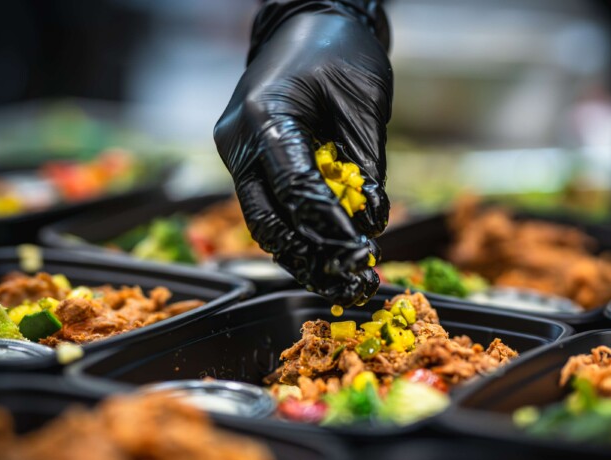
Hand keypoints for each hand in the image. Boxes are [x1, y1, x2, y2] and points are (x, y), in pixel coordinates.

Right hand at [214, 6, 391, 305]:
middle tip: (350, 282)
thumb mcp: (364, 103)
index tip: (361, 254)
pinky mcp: (248, 160)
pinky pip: (269, 207)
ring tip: (341, 281)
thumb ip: (365, 166)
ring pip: (264, 223)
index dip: (330, 228)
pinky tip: (325, 255)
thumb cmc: (340, 50)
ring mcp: (238, 153)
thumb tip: (372, 221)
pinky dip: (298, 233)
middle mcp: (240, 142)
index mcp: (264, 117)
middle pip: (268, 220)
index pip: (295, 189)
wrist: (308, 21)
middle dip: (311, 257)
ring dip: (302, 256)